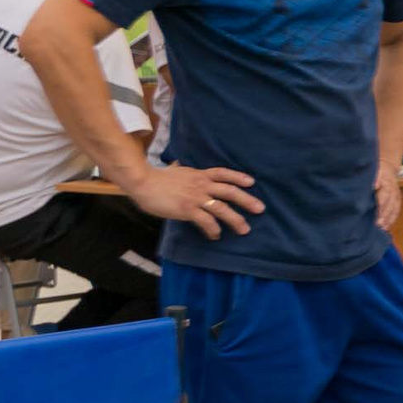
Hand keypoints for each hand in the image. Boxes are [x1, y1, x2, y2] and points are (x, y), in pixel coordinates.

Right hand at [124, 162, 262, 239]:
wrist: (143, 182)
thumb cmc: (157, 178)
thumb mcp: (176, 171)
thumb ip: (185, 172)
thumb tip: (181, 167)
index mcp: (199, 174)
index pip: (223, 173)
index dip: (239, 177)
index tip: (252, 182)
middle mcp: (201, 184)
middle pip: (230, 191)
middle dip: (247, 200)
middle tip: (260, 209)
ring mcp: (195, 197)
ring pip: (222, 208)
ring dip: (235, 219)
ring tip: (244, 229)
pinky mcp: (187, 209)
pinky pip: (206, 221)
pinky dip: (213, 229)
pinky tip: (216, 235)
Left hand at [374, 164, 401, 232]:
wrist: (387, 167)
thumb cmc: (376, 170)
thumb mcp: (373, 170)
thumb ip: (373, 178)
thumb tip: (373, 185)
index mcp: (386, 181)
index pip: (385, 194)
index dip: (382, 204)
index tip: (377, 212)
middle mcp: (393, 189)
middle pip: (391, 203)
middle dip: (385, 214)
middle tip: (378, 224)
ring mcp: (396, 195)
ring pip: (394, 208)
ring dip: (389, 218)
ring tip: (382, 228)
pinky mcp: (397, 200)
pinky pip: (396, 210)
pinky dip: (392, 219)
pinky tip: (386, 227)